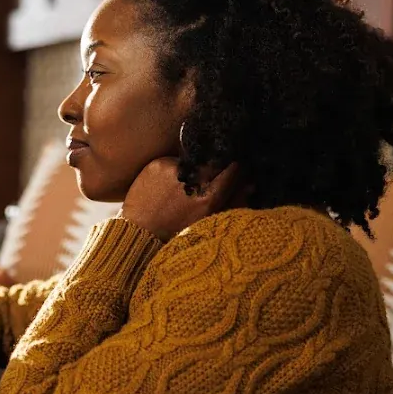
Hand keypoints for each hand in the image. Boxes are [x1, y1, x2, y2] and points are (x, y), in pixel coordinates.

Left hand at [120, 158, 244, 240]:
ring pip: (193, 160)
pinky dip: (173, 170)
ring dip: (192, 170)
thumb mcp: (210, 221)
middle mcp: (193, 180)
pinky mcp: (157, 164)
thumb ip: (234, 201)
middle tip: (203, 181)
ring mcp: (174, 170)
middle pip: (214, 160)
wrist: (141, 233)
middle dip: (214, 167)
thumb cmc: (177, 232)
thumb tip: (251, 183)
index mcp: (209, 197)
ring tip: (179, 190)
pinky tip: (165, 187)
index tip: (234, 168)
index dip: (236, 168)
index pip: (234, 168)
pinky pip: (174, 160)